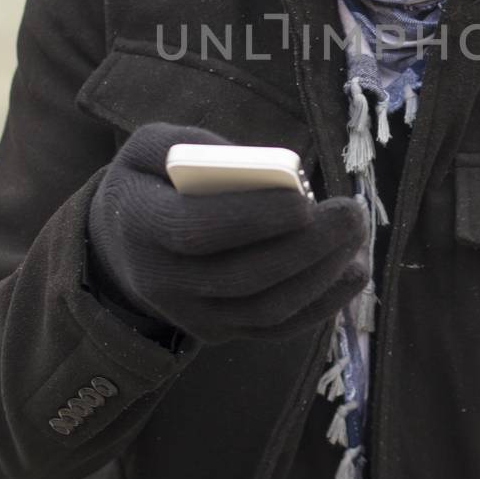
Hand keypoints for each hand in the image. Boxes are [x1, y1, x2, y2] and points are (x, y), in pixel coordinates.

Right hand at [87, 122, 369, 344]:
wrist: (122, 243)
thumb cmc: (152, 180)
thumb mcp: (154, 145)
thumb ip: (198, 146)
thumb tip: (265, 168)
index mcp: (140, 225)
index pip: (195, 230)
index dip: (251, 218)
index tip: (304, 200)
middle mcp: (161, 282)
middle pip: (242, 277)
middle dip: (307, 247)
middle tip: (353, 214)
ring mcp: (191, 315)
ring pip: (266, 309)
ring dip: (322, 275)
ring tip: (358, 237)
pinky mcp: (218, 333)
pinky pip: (276, 329)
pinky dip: (321, 304)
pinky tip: (354, 270)